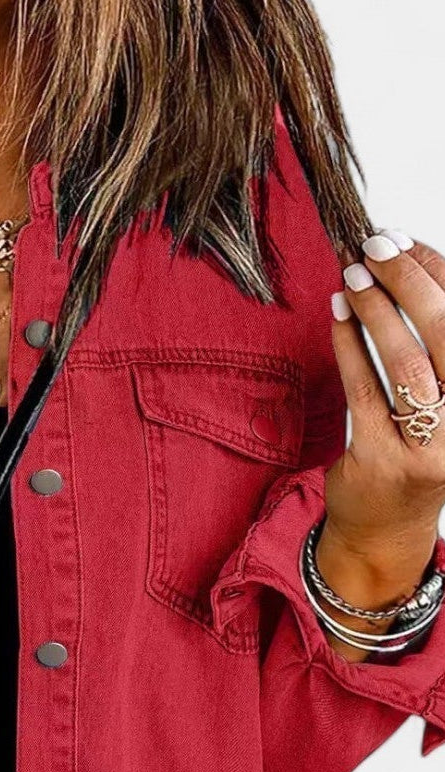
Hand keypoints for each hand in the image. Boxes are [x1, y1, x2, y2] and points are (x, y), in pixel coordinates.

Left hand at [325, 229, 444, 584]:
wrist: (386, 530)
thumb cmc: (414, 453)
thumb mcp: (440, 402)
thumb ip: (432, 347)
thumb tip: (405, 266)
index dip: (438, 271)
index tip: (406, 240)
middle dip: (410, 281)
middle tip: (376, 246)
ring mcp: (428, 445)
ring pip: (405, 363)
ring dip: (376, 311)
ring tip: (353, 276)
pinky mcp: (382, 460)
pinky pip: (363, 392)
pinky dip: (349, 347)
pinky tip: (337, 317)